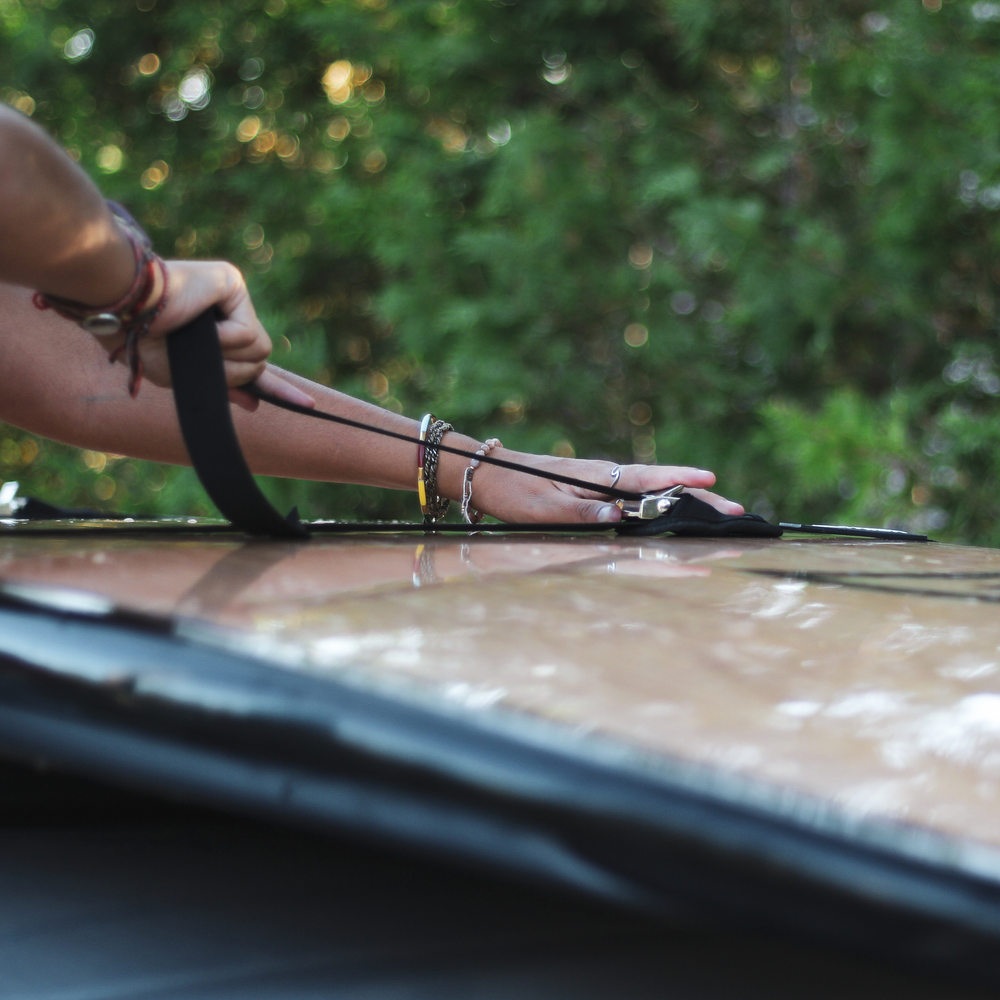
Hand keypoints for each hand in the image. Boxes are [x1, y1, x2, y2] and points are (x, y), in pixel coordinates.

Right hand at [98, 259, 313, 410]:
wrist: (123, 315)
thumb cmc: (143, 343)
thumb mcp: (186, 376)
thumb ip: (224, 386)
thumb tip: (255, 404)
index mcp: (217, 333)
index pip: (255, 361)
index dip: (278, 387)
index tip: (305, 405)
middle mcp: (229, 311)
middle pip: (259, 361)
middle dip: (233, 372)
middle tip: (198, 357)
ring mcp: (232, 295)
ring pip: (260, 351)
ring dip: (226, 359)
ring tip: (194, 340)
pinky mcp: (232, 282)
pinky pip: (247, 334)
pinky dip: (222, 340)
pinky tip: (199, 323)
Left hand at [470, 452, 744, 523]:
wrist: (486, 476)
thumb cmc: (514, 491)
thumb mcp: (543, 508)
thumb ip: (581, 513)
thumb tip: (618, 517)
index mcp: (598, 476)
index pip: (649, 480)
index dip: (682, 483)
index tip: (714, 484)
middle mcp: (606, 478)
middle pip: (662, 490)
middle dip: (700, 502)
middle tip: (737, 513)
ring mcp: (602, 485)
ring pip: (653, 496)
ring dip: (686, 507)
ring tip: (720, 518)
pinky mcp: (594, 494)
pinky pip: (636, 502)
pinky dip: (661, 509)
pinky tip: (676, 516)